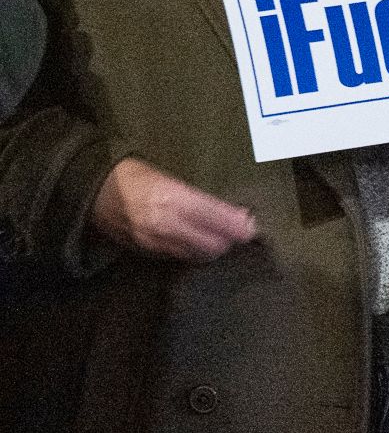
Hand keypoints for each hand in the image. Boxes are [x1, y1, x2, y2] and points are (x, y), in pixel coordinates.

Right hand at [90, 156, 256, 261]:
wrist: (89, 190)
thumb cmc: (132, 175)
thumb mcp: (167, 176)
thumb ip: (198, 197)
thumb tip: (233, 213)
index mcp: (172, 198)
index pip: (218, 219)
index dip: (240, 226)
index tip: (254, 226)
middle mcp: (165, 224)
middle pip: (213, 245)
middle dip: (230, 241)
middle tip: (240, 232)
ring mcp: (154, 241)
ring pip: (198, 255)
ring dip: (214, 248)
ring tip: (221, 238)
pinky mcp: (145, 252)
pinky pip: (180, 257)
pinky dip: (194, 252)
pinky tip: (198, 242)